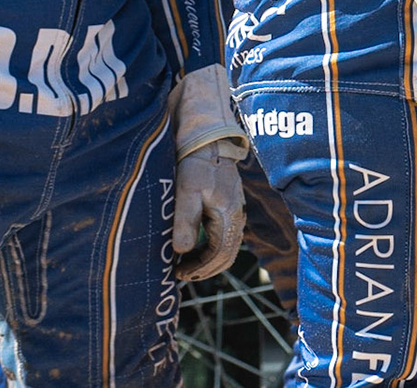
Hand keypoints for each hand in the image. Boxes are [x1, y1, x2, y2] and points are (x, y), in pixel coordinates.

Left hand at [173, 139, 245, 280]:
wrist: (209, 141)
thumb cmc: (196, 165)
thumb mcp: (186, 191)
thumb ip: (185, 220)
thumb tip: (182, 251)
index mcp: (229, 215)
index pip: (220, 255)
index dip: (200, 269)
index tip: (179, 273)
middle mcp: (237, 216)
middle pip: (227, 256)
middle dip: (205, 270)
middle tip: (181, 275)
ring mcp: (235, 212)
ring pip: (227, 248)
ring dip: (208, 261)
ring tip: (185, 266)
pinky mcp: (228, 208)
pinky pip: (224, 237)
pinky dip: (210, 250)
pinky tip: (194, 249)